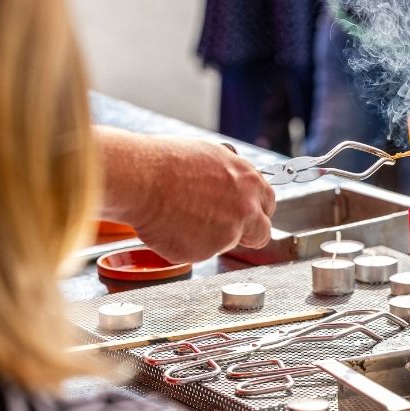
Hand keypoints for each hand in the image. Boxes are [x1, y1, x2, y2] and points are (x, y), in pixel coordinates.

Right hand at [96, 127, 274, 262]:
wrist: (143, 178)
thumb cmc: (167, 162)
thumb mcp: (210, 157)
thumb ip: (228, 178)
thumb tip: (228, 186)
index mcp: (249, 183)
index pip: (266, 205)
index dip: (254, 211)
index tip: (245, 214)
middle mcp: (245, 210)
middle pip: (260, 234)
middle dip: (246, 235)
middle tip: (221, 229)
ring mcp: (227, 234)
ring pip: (222, 244)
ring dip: (206, 236)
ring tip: (178, 215)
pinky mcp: (205, 253)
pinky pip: (195, 252)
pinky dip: (182, 244)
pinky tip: (168, 225)